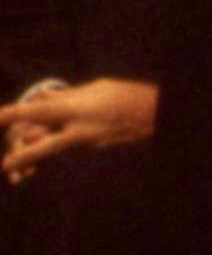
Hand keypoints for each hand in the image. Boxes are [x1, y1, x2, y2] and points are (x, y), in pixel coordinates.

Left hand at [0, 78, 159, 179]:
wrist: (153, 115)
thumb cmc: (123, 94)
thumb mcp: (93, 87)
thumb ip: (66, 95)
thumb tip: (44, 97)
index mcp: (76, 108)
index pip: (37, 111)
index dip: (12, 114)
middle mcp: (78, 129)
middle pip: (43, 146)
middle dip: (22, 156)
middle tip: (5, 166)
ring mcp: (84, 143)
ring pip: (51, 148)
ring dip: (34, 152)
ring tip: (15, 163)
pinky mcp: (89, 150)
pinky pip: (65, 147)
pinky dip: (53, 143)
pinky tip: (45, 145)